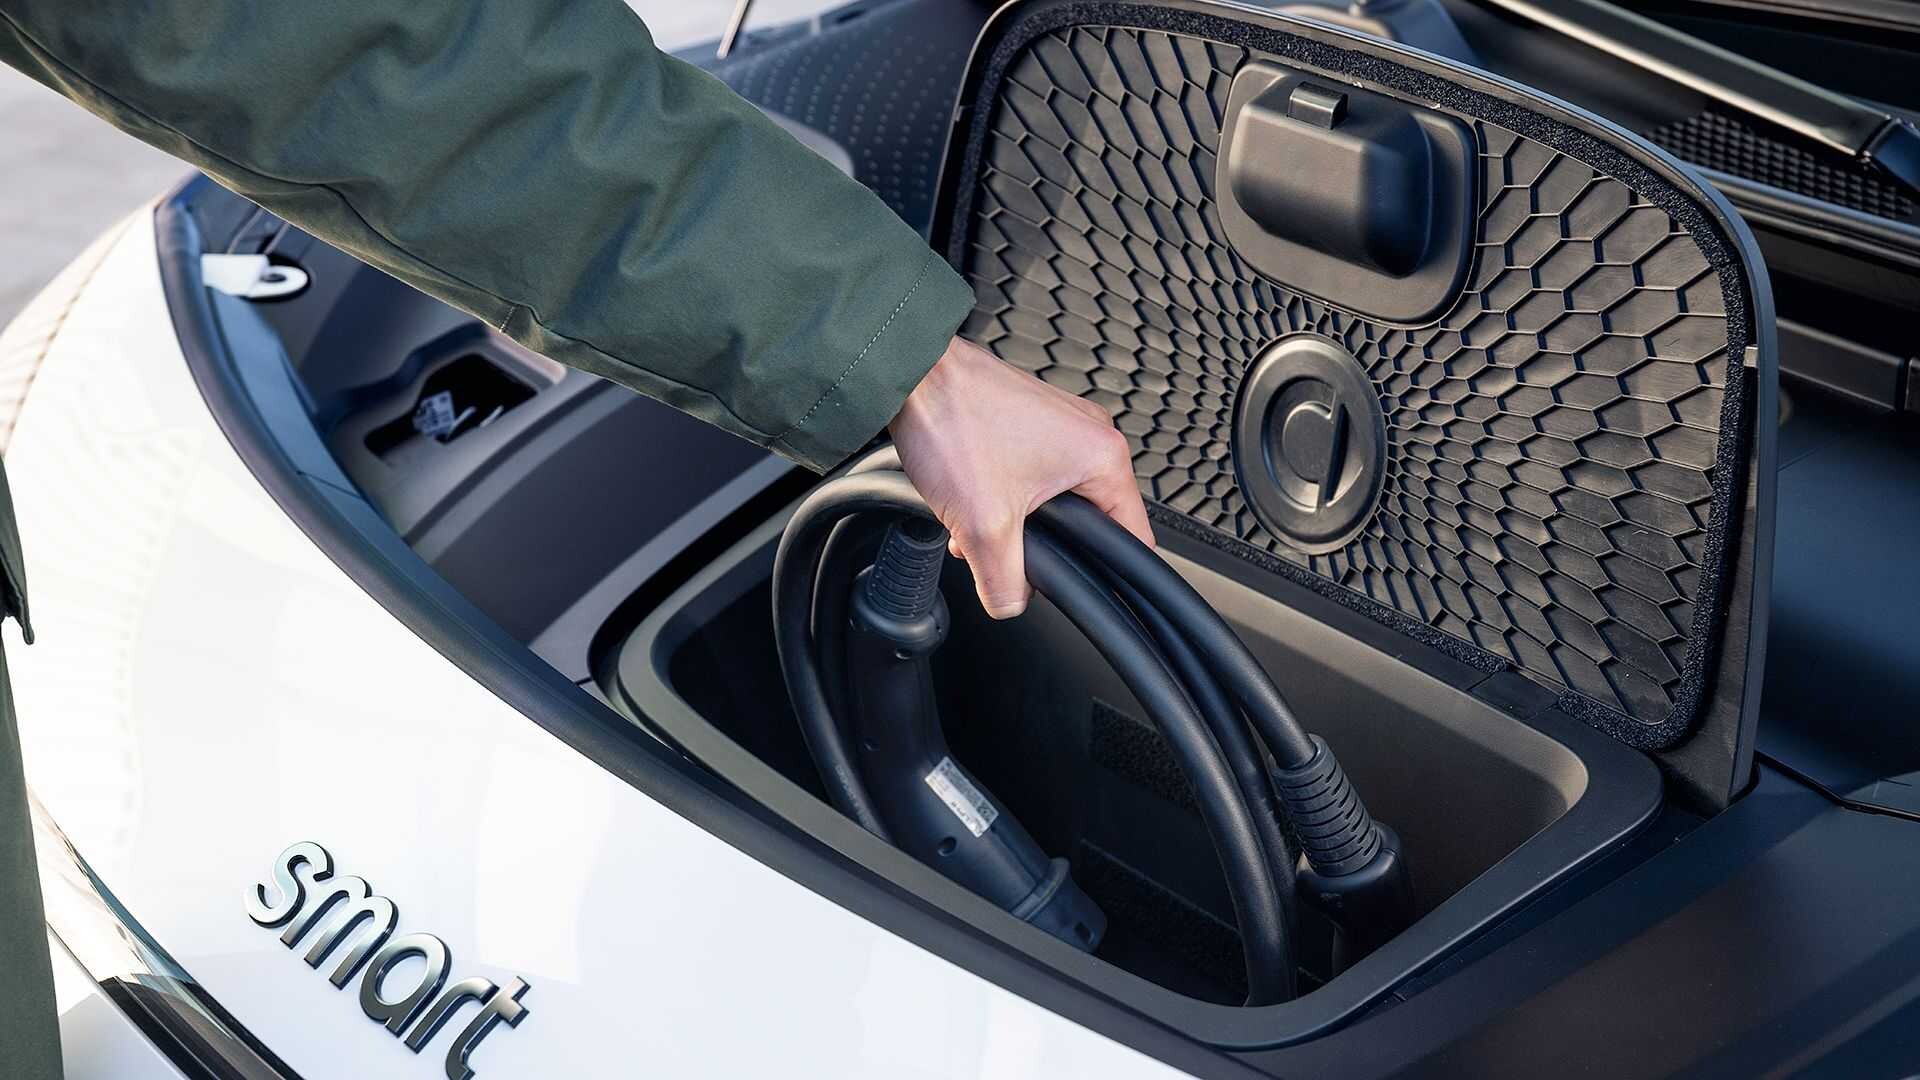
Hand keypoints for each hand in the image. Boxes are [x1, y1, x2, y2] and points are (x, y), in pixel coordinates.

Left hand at [889, 336, 1153, 618]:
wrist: (911, 374)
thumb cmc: (954, 420)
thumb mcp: (984, 525)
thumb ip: (1006, 582)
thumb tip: (1011, 604)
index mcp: (1103, 457)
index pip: (1129, 537)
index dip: (1104, 573)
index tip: (1078, 587)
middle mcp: (1090, 435)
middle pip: (1085, 522)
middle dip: (1039, 547)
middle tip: (1001, 551)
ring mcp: (1060, 425)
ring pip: (1050, 501)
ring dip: (1011, 523)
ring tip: (972, 523)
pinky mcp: (1029, 421)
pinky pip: (1029, 475)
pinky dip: (999, 495)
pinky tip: (965, 502)